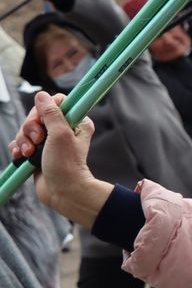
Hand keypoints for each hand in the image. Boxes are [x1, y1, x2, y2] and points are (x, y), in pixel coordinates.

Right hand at [9, 91, 111, 223]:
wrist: (62, 191)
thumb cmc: (66, 165)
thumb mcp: (60, 135)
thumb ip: (52, 114)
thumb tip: (43, 96)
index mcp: (76, 122)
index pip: (56, 102)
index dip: (44, 110)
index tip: (42, 123)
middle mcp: (63, 129)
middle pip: (37, 115)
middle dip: (30, 128)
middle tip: (37, 141)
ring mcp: (49, 141)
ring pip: (27, 129)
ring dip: (23, 141)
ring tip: (29, 153)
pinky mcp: (38, 151)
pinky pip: (21, 142)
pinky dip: (18, 148)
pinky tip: (21, 156)